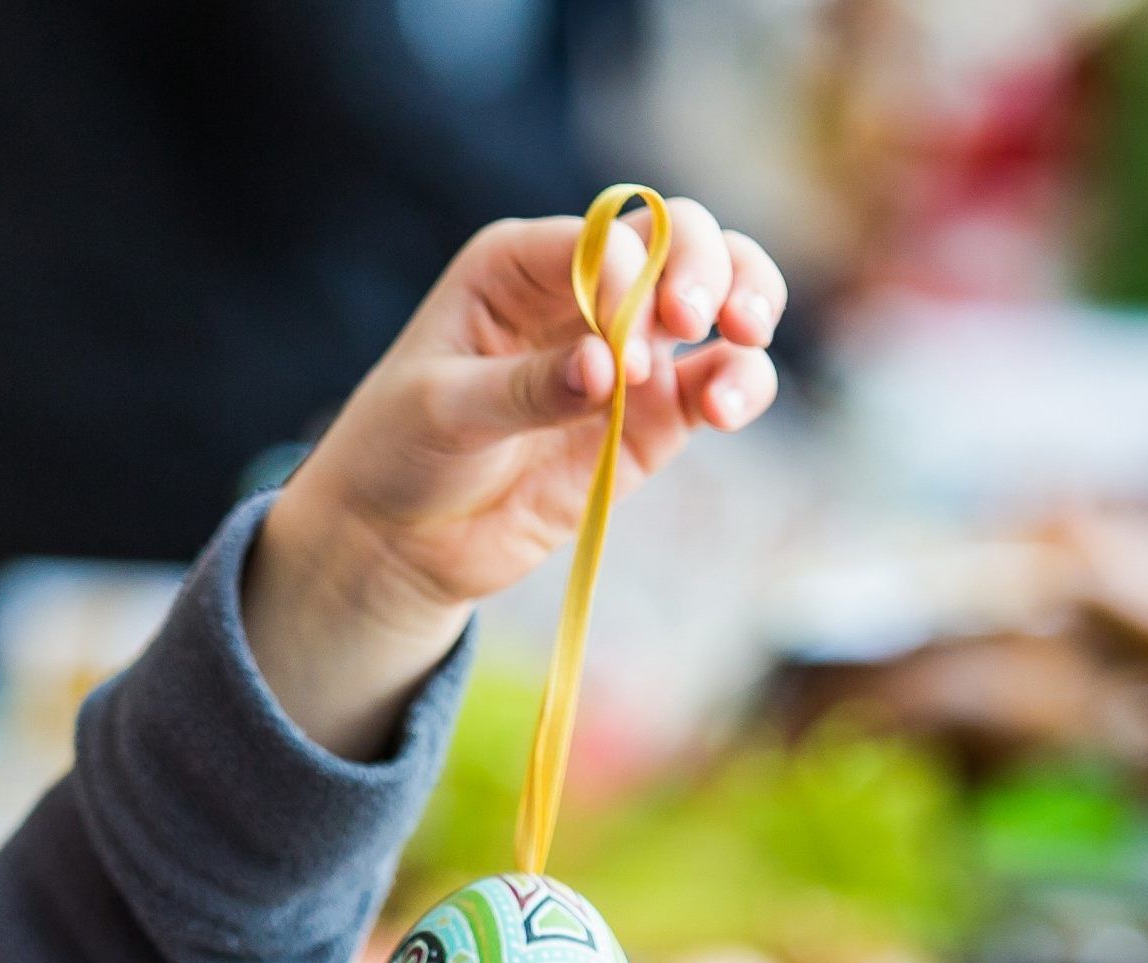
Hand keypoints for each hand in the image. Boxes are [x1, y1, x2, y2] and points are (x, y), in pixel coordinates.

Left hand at [244, 200, 786, 757]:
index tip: (619, 345)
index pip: (604, 238)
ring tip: (740, 340)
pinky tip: (726, 407)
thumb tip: (607, 370)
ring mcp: (627, 352)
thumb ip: (525, 389)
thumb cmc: (400, 451)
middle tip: (696, 321)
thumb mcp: (442, 412)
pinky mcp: (652, 418)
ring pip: (718, 295)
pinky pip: (718, 382)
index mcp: (521, 263)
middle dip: (704, 266)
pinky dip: (741, 383)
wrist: (401, 539)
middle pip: (679, 239)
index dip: (631, 275)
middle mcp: (584, 291)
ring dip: (747, 301)